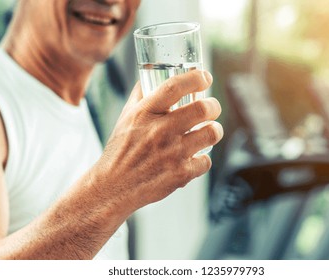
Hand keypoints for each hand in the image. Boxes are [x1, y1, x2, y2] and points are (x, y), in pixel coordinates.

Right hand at [91, 70, 222, 212]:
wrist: (113, 187)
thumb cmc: (120, 150)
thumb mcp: (125, 117)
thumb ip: (140, 95)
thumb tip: (150, 75)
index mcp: (145, 113)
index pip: (174, 86)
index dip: (195, 78)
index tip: (204, 77)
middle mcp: (159, 131)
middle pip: (202, 109)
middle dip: (213, 106)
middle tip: (212, 108)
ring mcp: (172, 153)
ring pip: (212, 133)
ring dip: (215, 130)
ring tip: (209, 131)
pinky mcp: (180, 174)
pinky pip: (206, 161)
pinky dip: (202, 159)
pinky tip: (194, 157)